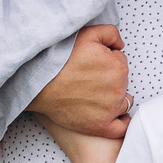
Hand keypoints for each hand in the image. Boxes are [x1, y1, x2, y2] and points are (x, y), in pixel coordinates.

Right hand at [28, 24, 129, 138]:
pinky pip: (120, 128)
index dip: (107, 62)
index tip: (93, 65)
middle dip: (110, 80)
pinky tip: (113, 117)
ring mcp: (110, 109)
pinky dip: (120, 123)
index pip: (120, 63)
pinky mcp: (100, 126)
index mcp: (118, 66)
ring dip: (115, 100)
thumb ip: (111, 33)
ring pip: (122, 103)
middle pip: (121, 83)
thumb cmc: (61, 58)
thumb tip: (120, 45)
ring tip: (95, 96)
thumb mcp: (87, 34)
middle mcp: (118, 89)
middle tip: (89, 80)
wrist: (40, 82)